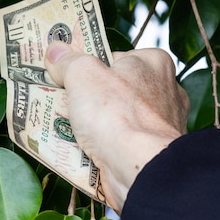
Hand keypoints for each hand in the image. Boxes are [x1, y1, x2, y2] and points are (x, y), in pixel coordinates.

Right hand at [44, 41, 189, 213]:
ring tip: (67, 126)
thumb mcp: (82, 74)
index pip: (115, 56)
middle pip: (114, 88)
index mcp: (154, 63)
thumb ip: (68, 60)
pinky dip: (101, 146)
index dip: (89, 64)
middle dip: (88, 96)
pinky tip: (82, 148)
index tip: (67, 72)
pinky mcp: (151, 153)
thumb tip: (55, 50)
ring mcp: (160, 125)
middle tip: (62, 99)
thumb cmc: (118, 114)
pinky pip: (118, 143)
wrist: (140, 169)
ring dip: (92, 123)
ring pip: (115, 117)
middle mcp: (164, 92)